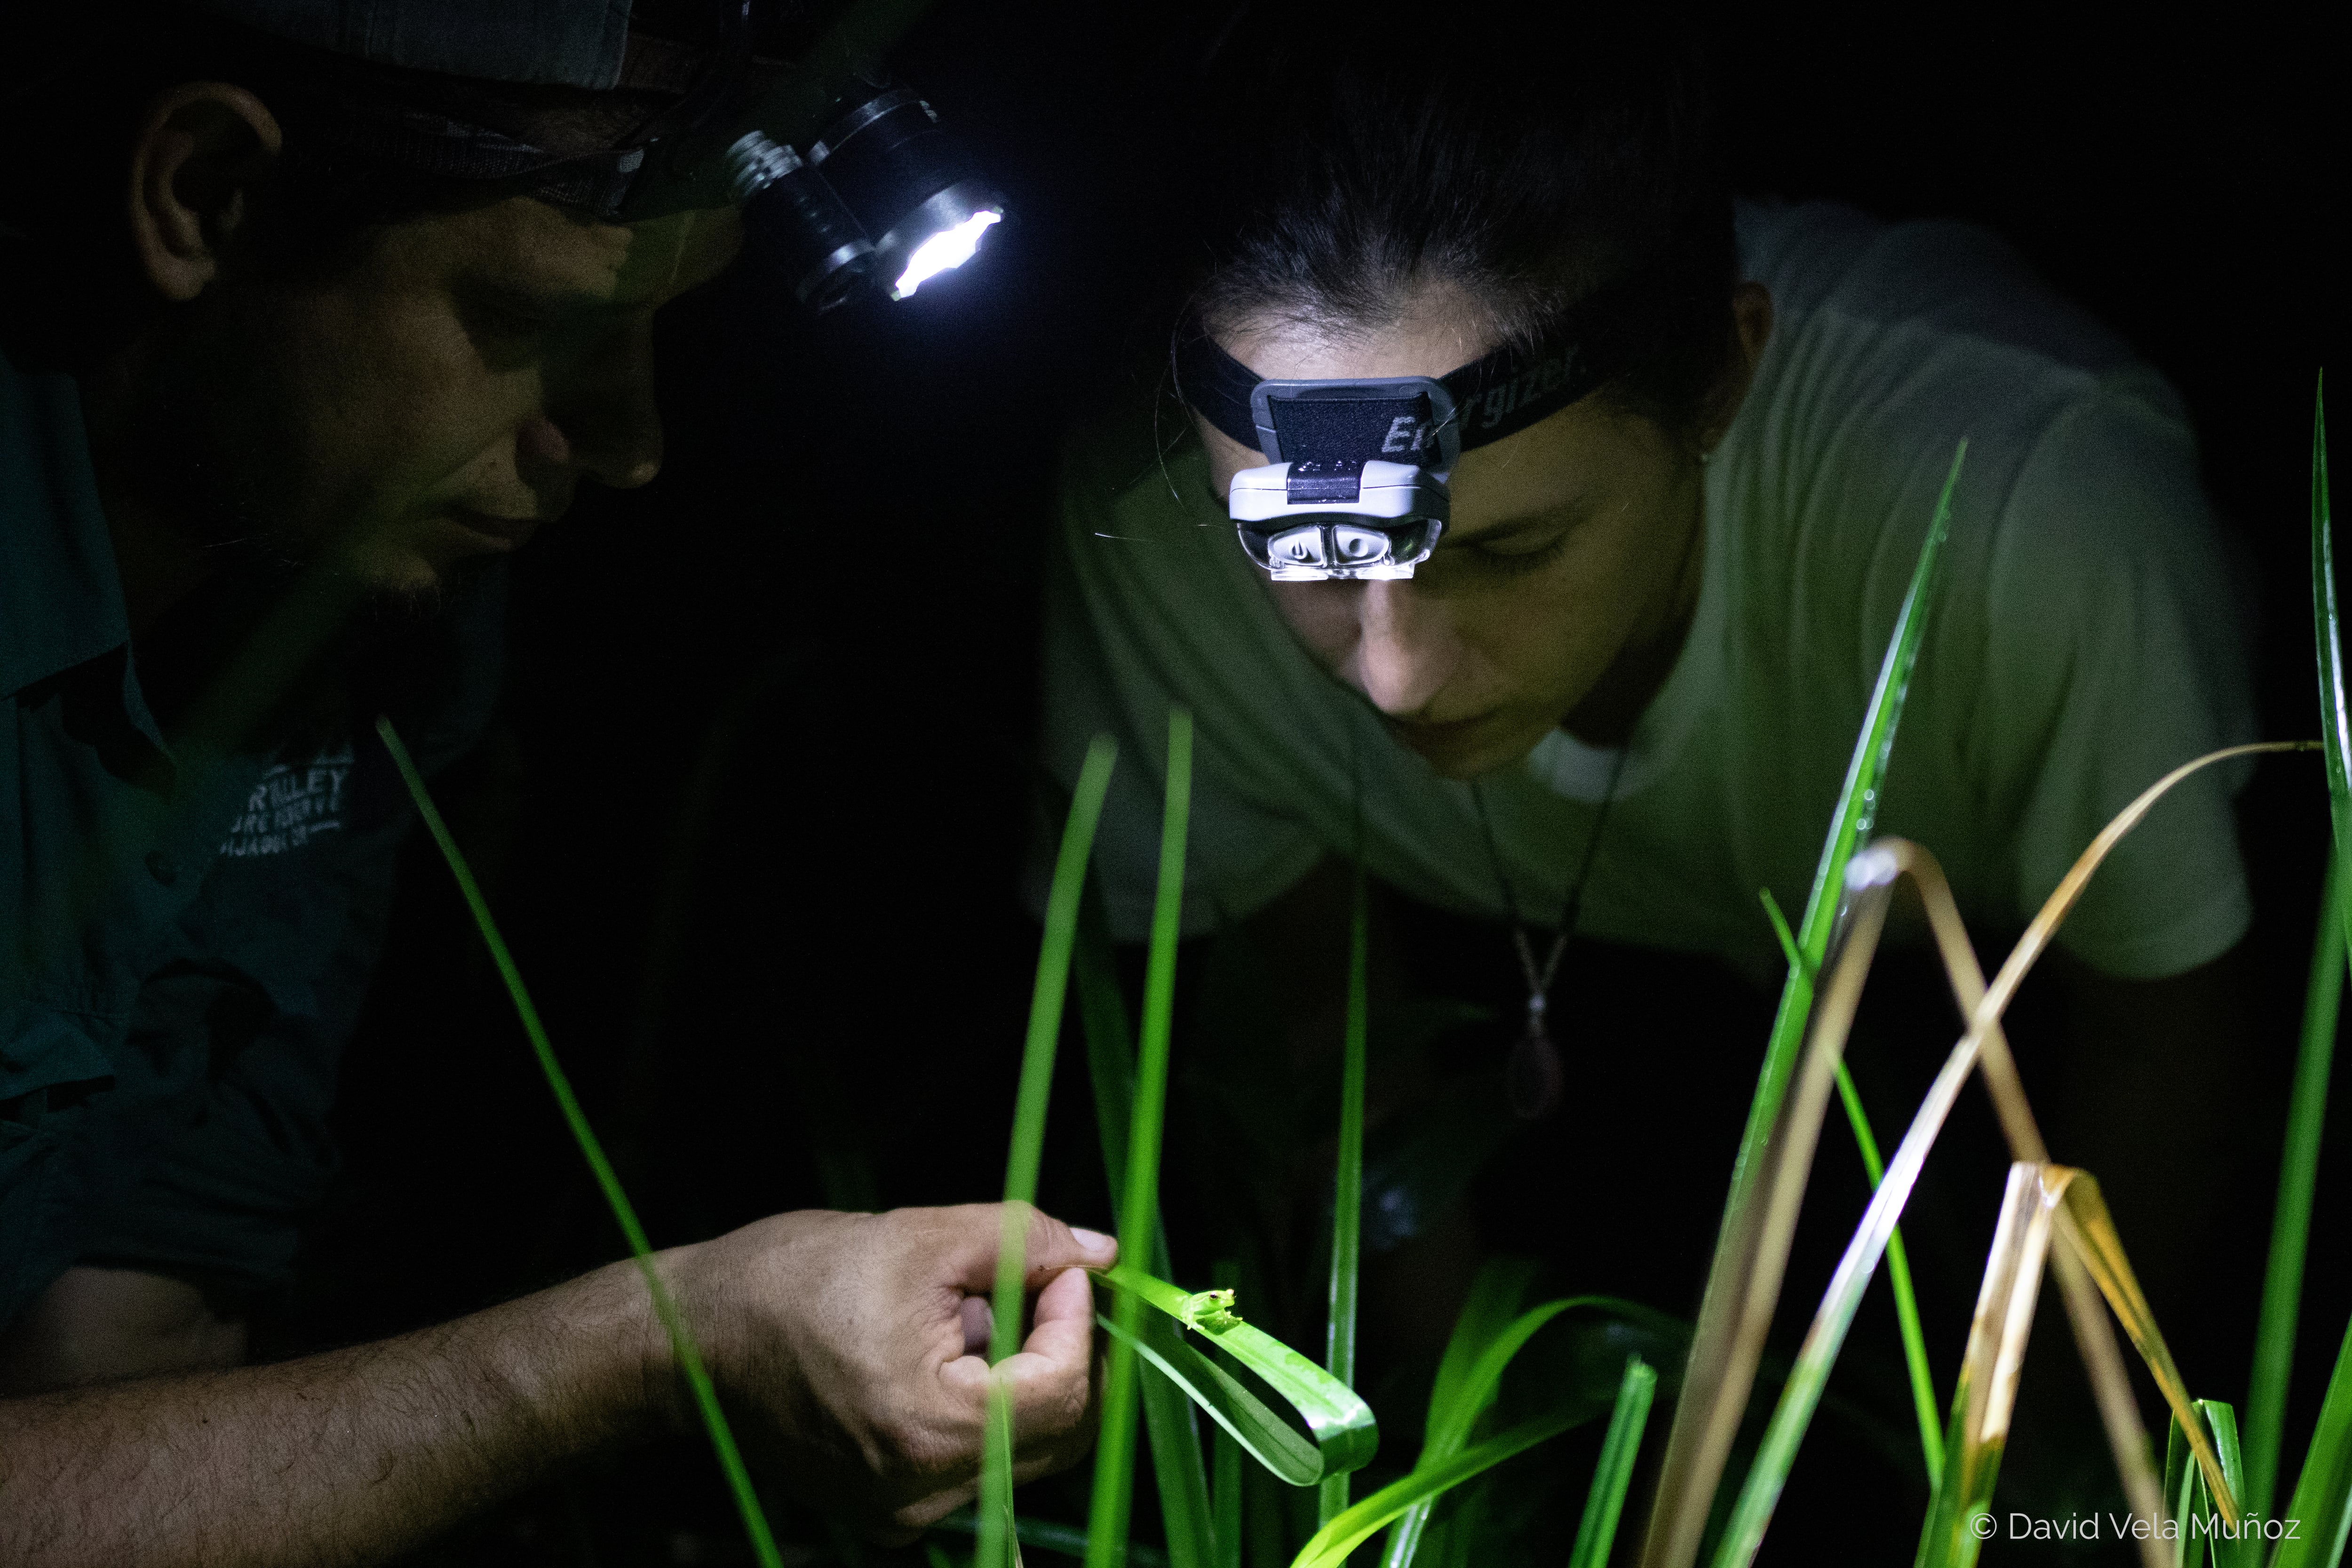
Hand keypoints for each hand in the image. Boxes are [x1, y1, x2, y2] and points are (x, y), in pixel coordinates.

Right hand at [661, 1202, 1115, 1539]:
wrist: (694, 1337)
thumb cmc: (794, 1278)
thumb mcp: (920, 1236)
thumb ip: (1023, 1242)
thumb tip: (1100, 1252)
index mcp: (931, 1430)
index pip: (1065, 1390)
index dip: (1076, 1316)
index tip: (1057, 1266)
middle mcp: (922, 1495)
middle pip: (1058, 1435)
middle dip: (1062, 1351)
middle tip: (1034, 1285)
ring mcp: (904, 1515)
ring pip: (1024, 1449)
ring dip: (1020, 1378)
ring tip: (964, 1318)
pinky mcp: (888, 1513)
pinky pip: (977, 1464)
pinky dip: (983, 1407)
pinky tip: (942, 1357)